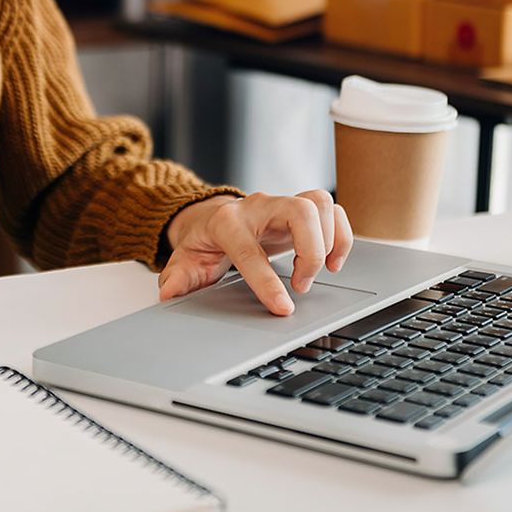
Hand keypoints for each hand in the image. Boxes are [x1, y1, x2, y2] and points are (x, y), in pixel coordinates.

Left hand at [157, 191, 352, 315]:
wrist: (213, 216)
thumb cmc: (204, 240)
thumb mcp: (185, 260)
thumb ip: (178, 277)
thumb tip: (170, 293)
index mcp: (227, 222)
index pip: (249, 249)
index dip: (266, 281)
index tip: (283, 307)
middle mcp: (259, 207)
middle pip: (299, 211)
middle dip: (310, 251)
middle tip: (301, 285)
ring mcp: (282, 204)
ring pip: (320, 203)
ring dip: (330, 240)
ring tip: (322, 271)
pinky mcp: (301, 209)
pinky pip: (333, 211)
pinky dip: (341, 235)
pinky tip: (333, 261)